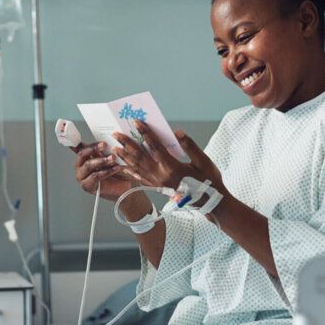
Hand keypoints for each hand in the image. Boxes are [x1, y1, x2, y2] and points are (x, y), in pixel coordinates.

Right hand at [70, 141, 135, 200]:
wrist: (121, 189)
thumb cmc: (115, 173)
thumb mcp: (109, 159)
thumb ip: (104, 151)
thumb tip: (106, 140)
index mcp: (83, 158)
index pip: (82, 147)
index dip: (90, 143)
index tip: (102, 142)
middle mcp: (79, 166)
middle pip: (82, 154)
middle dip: (93, 148)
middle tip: (105, 145)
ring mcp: (81, 177)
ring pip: (88, 165)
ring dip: (102, 160)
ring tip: (113, 158)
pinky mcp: (86, 185)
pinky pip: (95, 176)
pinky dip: (107, 171)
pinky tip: (116, 168)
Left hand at [113, 120, 227, 202]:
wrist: (209, 201)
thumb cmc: (208, 180)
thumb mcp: (203, 161)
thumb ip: (189, 146)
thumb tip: (177, 133)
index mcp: (172, 167)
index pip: (155, 146)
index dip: (145, 133)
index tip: (136, 122)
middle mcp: (161, 175)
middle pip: (140, 156)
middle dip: (127, 144)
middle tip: (116, 134)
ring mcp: (158, 183)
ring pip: (137, 168)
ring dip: (125, 157)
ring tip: (115, 148)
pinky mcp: (158, 188)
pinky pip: (140, 179)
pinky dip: (130, 172)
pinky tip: (123, 167)